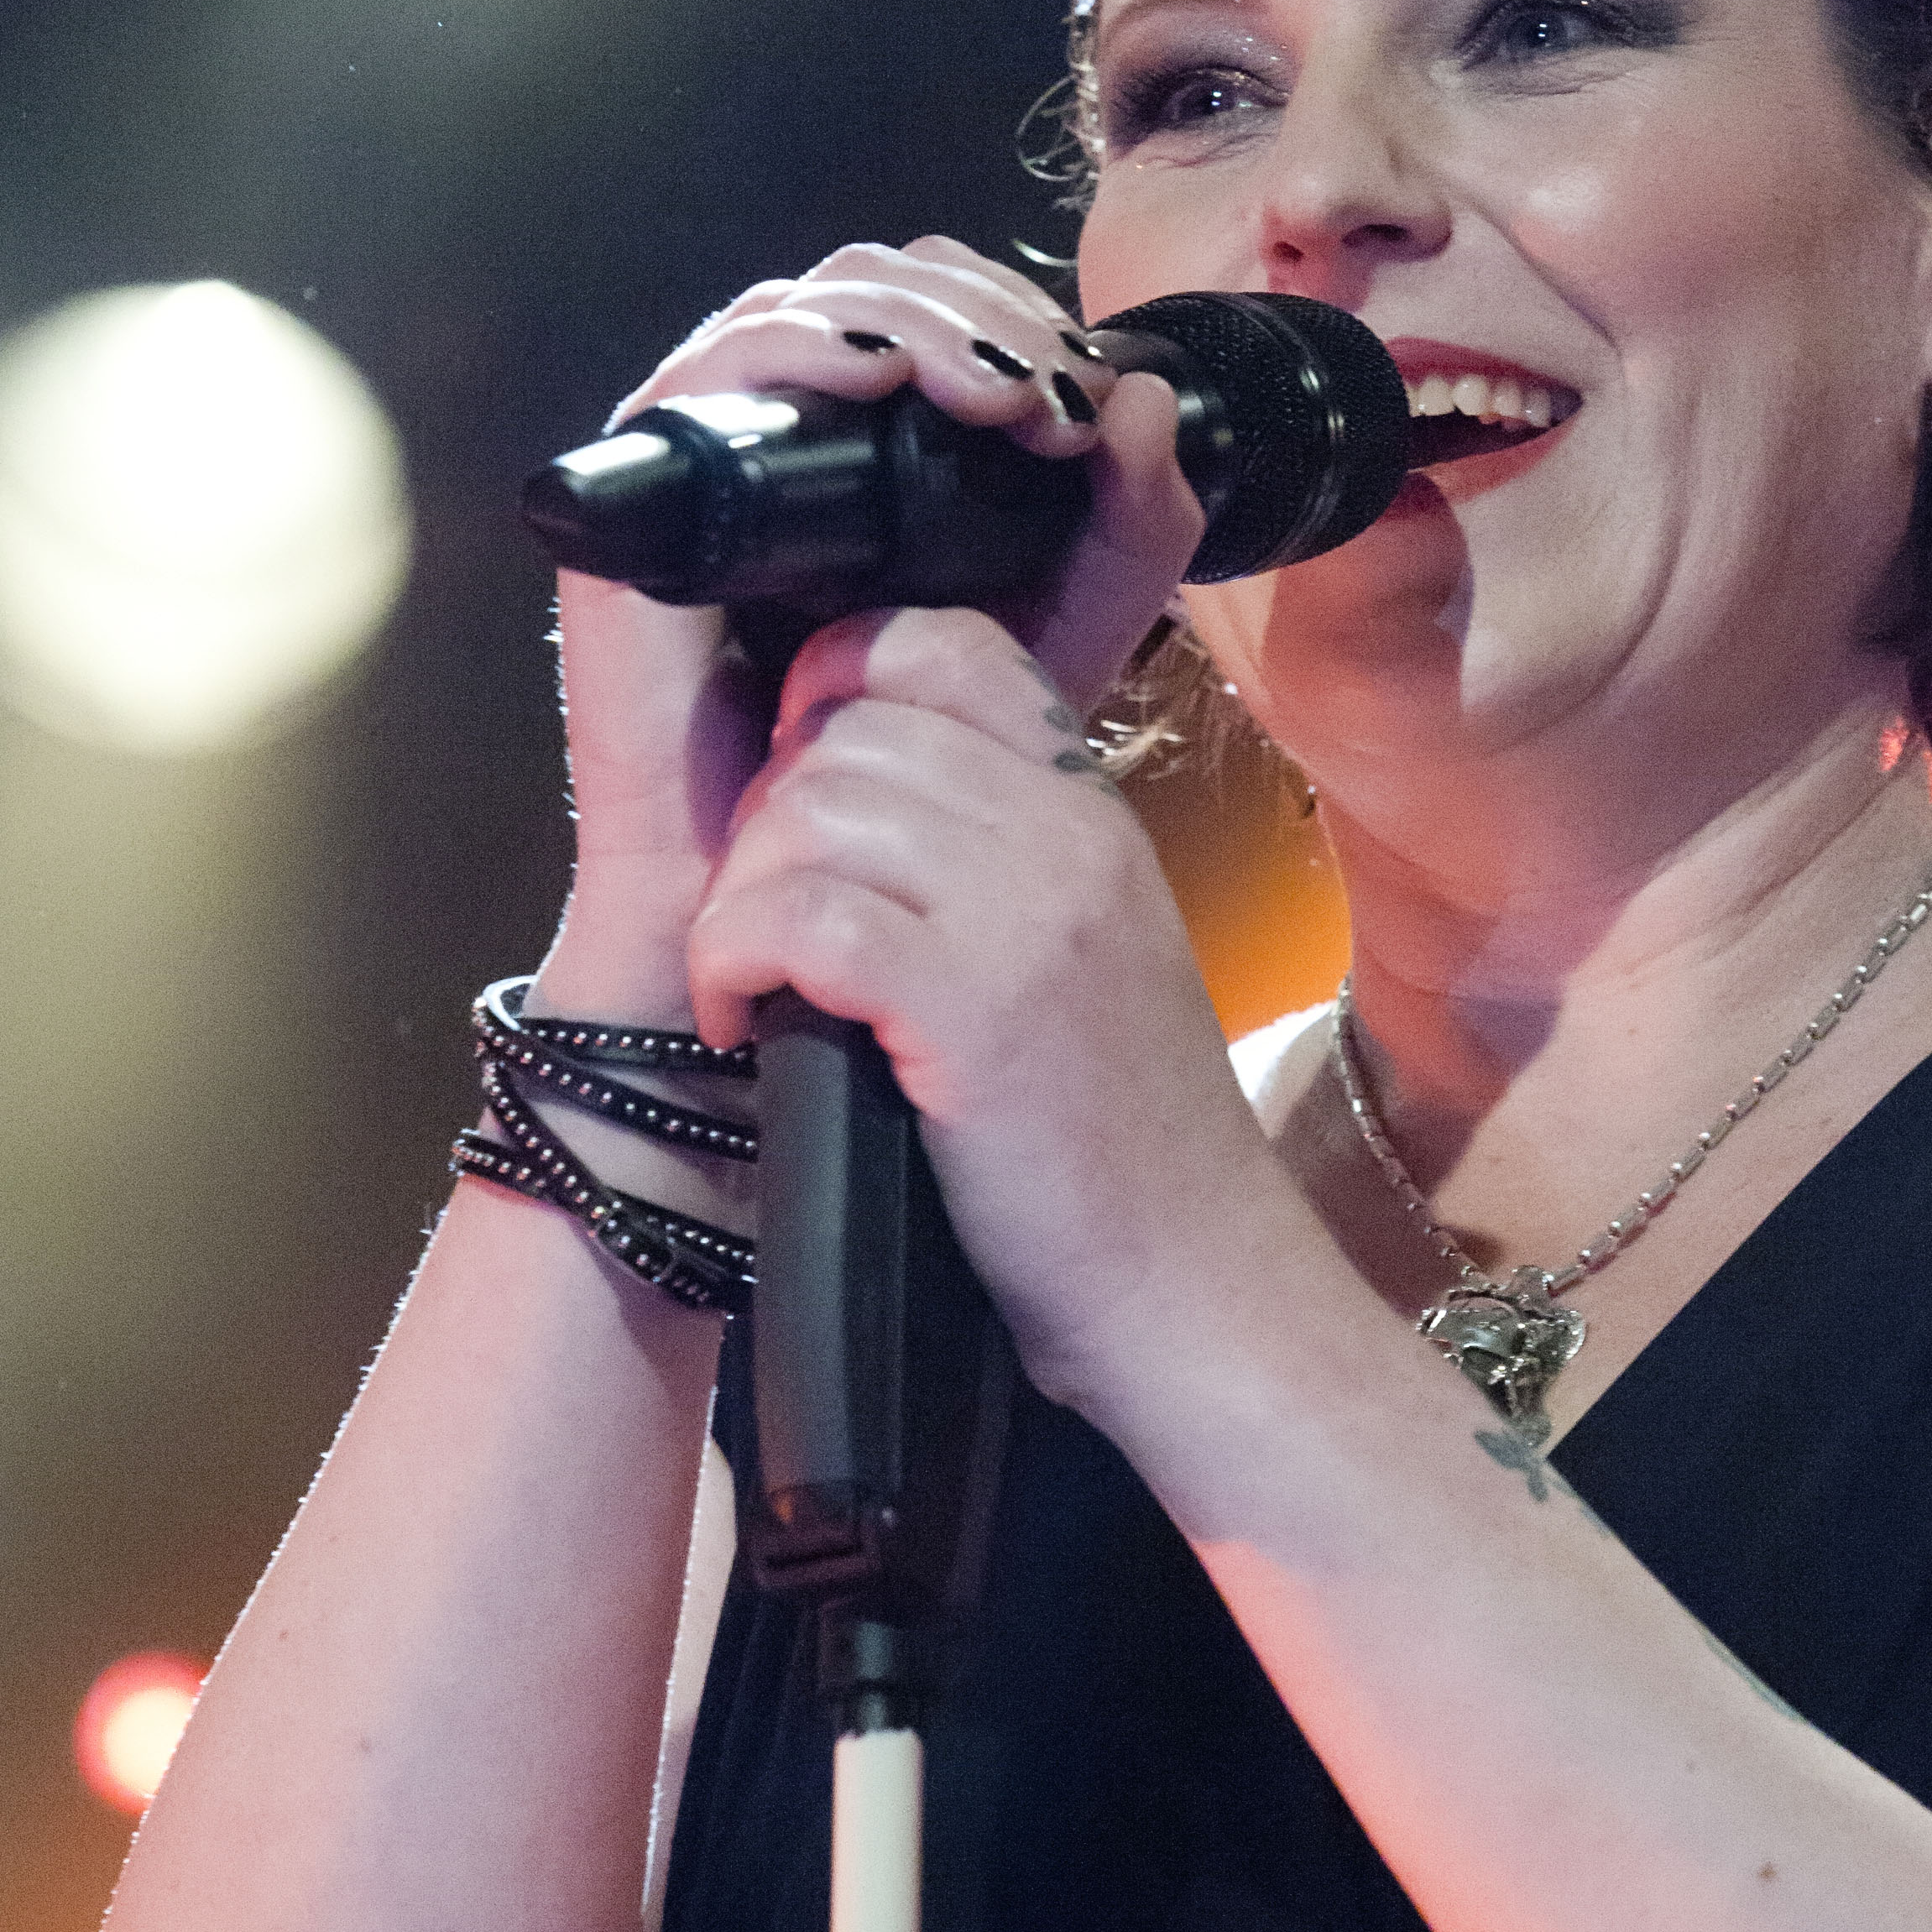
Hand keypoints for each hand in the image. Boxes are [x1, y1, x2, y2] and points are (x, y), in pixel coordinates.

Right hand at [544, 238, 1204, 1015]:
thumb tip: (1150, 389)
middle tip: (1050, 385)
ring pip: (799, 305)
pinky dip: (806, 350)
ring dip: (913, 321)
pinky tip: (889, 380)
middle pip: (867, 281)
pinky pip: (710, 372)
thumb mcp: (1061, 627)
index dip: (1008, 311)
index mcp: (872, 438)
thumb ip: (1129, 527)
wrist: (795, 873)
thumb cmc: (911, 758)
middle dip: (973, 306)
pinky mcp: (641, 492)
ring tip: (1000, 390)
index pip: (930, 303)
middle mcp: (783, 427)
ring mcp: (708, 452)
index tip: (1088, 387)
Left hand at [685, 602, 1282, 1407]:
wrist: (1195, 1288)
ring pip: (811, 808)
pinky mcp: (973, 1005)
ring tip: (752, 974)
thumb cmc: (1121, 1146)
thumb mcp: (1092, 952)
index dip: (837, 683)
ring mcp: (1028, 912)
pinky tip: (741, 1015)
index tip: (799, 780)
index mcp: (1091, 808)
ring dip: (744, 890)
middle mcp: (1066, 832)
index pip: (941, 643)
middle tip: (765, 913)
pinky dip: (736, 956)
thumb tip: (856, 787)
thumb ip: (1006, 854)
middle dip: (768, 811)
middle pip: (850, 725)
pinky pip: (802, 915)